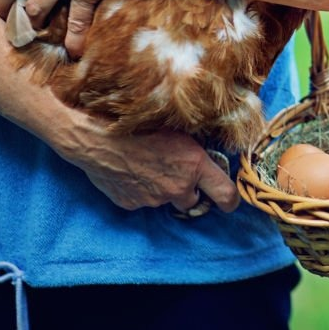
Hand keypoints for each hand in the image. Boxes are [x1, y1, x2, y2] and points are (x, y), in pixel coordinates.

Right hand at [55, 108, 239, 213]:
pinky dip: (142, 190)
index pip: (225, 194)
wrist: (97, 138)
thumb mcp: (177, 129)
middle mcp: (178, 187)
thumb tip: (210, 156)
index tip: (230, 202)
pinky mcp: (132, 204)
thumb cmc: (139, 124)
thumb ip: (196, 149)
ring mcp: (154, 199)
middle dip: (189, 191)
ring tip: (148, 166)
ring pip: (166, 200)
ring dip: (164, 188)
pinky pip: (143, 200)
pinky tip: (131, 171)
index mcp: (195, 167)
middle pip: (194, 202)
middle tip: (176, 172)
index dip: (231, 201)